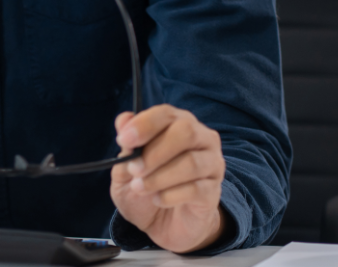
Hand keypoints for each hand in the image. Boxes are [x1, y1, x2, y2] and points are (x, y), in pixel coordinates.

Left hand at [111, 105, 227, 253]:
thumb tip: (124, 120)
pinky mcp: (214, 191)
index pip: (166, 113)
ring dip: (160, 177)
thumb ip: (127, 146)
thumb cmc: (144, 187)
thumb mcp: (125, 168)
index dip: (144, 124)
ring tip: (140, 188)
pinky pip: (196, 189)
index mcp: (177, 124)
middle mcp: (201, 139)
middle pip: (186, 131)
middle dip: (154, 151)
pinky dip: (171, 196)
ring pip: (191, 162)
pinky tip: (158, 200)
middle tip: (134, 169)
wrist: (162, 223)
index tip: (123, 140)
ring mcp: (212, 165)